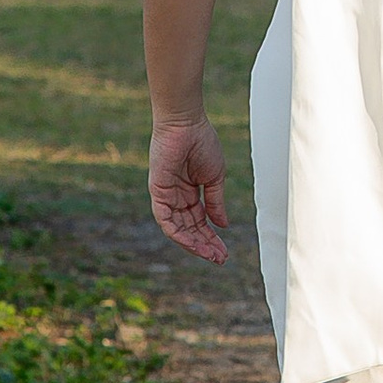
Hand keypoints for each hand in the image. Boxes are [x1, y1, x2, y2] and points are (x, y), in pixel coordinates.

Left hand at [149, 118, 230, 263]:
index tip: (224, 252)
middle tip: (219, 259)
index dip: (212, 238)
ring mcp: (166, 196)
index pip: (200, 222)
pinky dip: (178, 233)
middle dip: (204, 245)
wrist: (187, 123)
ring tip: (210, 255)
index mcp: (190, 193)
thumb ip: (216, 203)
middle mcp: (177, 198)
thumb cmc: (201, 143)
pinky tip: (192, 242)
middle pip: (190, 229)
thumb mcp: (214, 178)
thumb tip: (223, 225)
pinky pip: (165, 219)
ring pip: (177, 229)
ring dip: (193, 244)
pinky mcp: (157, 192)